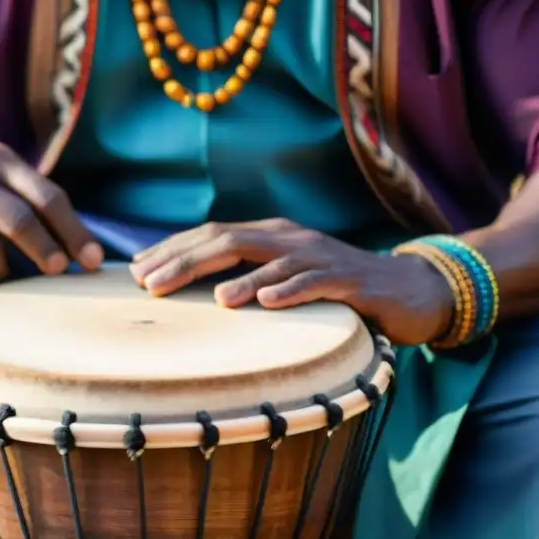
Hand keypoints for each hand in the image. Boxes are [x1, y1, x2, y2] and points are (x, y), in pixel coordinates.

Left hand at [129, 219, 454, 345]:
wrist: (406, 289)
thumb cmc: (330, 290)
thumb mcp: (279, 281)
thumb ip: (240, 281)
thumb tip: (187, 300)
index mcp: (266, 236)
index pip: (209, 235)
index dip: (170, 251)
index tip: (133, 272)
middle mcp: (287, 238)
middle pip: (227, 240)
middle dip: (185, 261)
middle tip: (149, 283)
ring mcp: (318, 255)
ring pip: (270, 259)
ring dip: (239, 278)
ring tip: (212, 298)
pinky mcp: (348, 279)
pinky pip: (316, 281)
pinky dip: (290, 290)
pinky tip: (267, 303)